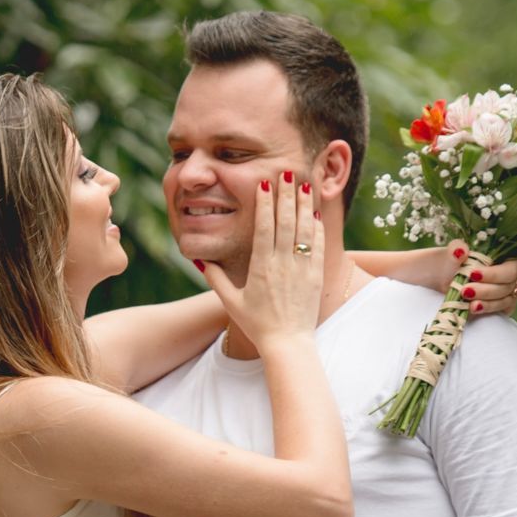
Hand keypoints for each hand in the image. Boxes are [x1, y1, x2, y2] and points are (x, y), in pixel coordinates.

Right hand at [200, 172, 324, 347]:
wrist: (288, 344)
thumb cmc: (257, 324)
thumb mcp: (230, 302)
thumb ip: (215, 278)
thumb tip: (199, 259)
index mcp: (261, 268)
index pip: (264, 228)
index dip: (264, 204)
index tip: (263, 183)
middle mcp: (282, 265)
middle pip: (286, 222)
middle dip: (286, 195)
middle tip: (286, 172)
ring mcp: (302, 269)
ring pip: (304, 230)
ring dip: (304, 205)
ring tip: (304, 184)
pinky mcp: (316, 276)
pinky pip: (317, 246)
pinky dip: (316, 227)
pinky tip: (314, 212)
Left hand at [412, 241, 516, 317]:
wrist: (439, 279)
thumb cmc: (450, 262)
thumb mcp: (450, 253)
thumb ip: (456, 248)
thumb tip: (460, 251)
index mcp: (505, 257)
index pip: (511, 268)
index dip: (495, 274)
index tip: (473, 275)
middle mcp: (510, 275)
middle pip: (508, 286)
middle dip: (487, 290)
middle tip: (465, 291)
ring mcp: (507, 291)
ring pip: (506, 301)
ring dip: (488, 304)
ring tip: (469, 305)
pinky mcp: (499, 305)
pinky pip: (502, 311)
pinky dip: (489, 310)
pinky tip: (474, 309)